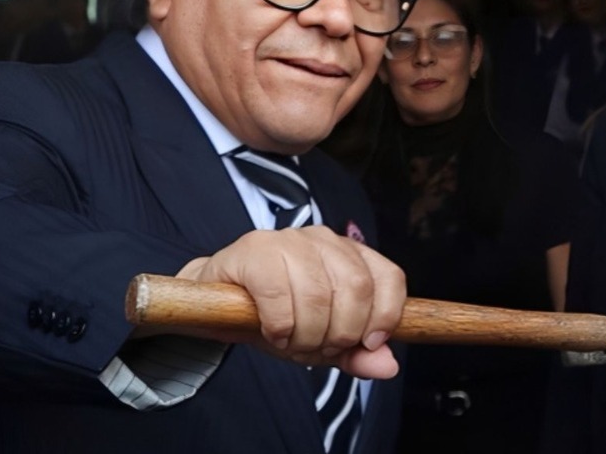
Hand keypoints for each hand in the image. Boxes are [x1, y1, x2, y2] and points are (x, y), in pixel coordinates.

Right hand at [175, 226, 405, 378]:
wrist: (216, 303)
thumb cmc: (277, 317)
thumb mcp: (322, 340)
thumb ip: (356, 354)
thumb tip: (388, 366)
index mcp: (349, 254)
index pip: (389, 278)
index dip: (385, 316)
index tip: (366, 343)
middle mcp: (324, 239)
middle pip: (356, 289)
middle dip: (340, 334)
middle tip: (316, 348)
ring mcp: (289, 239)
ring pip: (318, 295)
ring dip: (306, 335)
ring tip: (291, 342)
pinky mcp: (254, 249)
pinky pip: (279, 296)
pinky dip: (279, 327)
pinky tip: (271, 333)